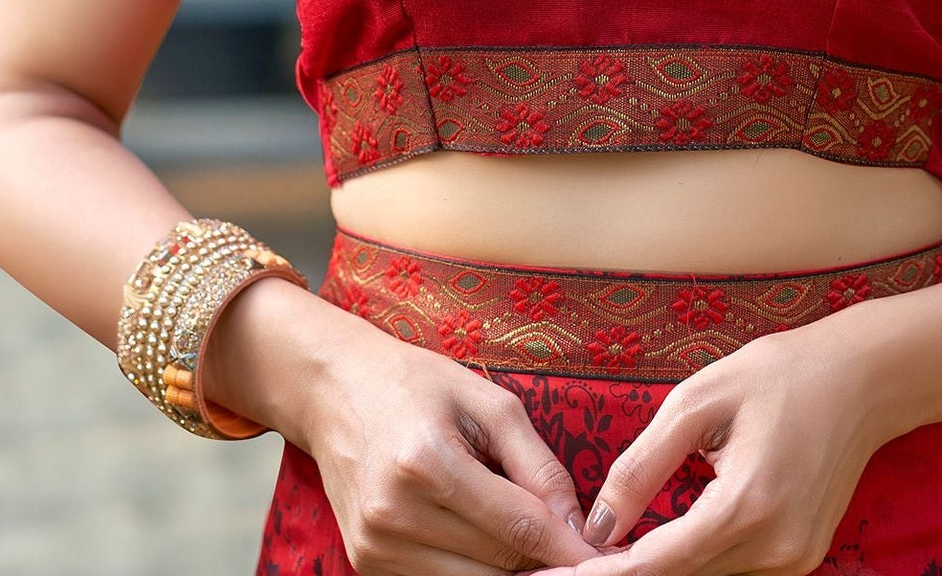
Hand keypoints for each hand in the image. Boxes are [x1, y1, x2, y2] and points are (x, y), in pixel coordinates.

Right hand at [301, 313, 606, 575]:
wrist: (336, 390)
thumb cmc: (418, 384)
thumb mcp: (488, 401)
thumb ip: (537, 463)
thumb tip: (579, 526)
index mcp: (427, 462)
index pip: (517, 526)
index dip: (567, 546)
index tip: (606, 554)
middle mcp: (395, 514)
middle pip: (498, 565)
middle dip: (543, 560)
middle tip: (575, 547)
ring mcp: (374, 547)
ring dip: (510, 569)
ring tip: (533, 539)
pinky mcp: (365, 564)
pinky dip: (473, 570)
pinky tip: (490, 542)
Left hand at [533, 308, 893, 575]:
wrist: (864, 378)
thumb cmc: (779, 374)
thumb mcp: (699, 401)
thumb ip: (643, 465)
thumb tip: (598, 526)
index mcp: (747, 505)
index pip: (659, 563)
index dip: (605, 575)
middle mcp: (776, 547)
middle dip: (628, 572)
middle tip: (574, 565)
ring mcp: (795, 559)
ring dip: (663, 567)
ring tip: (613, 552)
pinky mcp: (803, 557)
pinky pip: (735, 569)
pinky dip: (697, 560)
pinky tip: (665, 542)